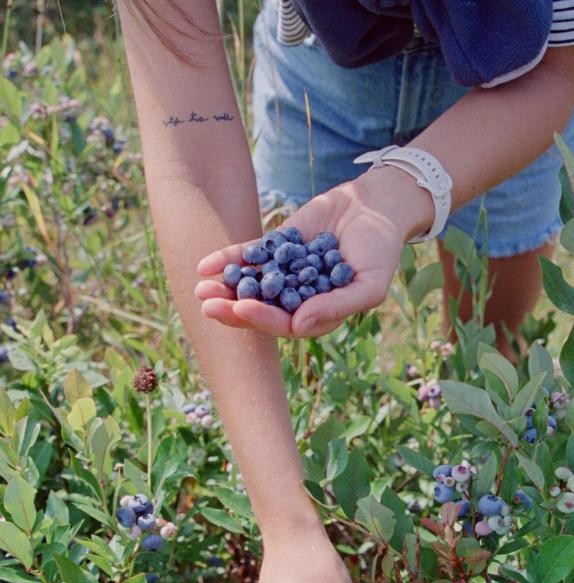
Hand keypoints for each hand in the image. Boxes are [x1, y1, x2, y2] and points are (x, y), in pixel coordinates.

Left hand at [196, 168, 430, 338]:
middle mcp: (297, 298)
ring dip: (225, 289)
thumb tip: (298, 325)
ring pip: (250, 285)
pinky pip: (249, 256)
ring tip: (200, 289)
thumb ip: (336, 306)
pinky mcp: (276, 248)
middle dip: (233, 309)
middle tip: (207, 305)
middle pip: (260, 309)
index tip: (242, 308)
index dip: (263, 318)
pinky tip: (206, 265)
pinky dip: (228, 260)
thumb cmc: (380, 251)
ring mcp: (284, 273)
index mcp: (318, 315)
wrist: (376, 207)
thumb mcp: (368, 284)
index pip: (285, 324)